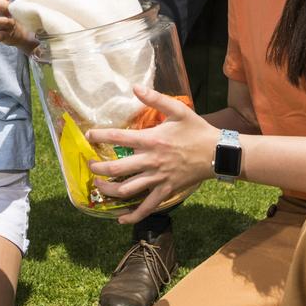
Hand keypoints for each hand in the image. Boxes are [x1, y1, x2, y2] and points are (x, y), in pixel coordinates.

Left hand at [87, 86, 218, 223]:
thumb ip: (155, 99)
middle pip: (117, 169)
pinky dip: (133, 215)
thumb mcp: (178, 110)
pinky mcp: (166, 191)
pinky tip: (121, 218)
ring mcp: (158, 179)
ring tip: (98, 186)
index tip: (89, 136)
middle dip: (98, 169)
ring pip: (127, 190)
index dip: (100, 136)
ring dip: (108, 190)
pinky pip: (147, 207)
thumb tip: (135, 87)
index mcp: (151, 140)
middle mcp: (151, 161)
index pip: (118, 137)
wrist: (217, 153)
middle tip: (89, 165)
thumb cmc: (196, 130)